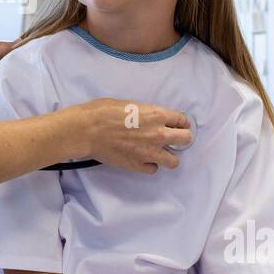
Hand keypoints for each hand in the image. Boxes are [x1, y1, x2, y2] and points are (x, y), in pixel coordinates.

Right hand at [71, 99, 191, 172]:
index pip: (182, 120)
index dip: (178, 122)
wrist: (87, 130)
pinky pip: (154, 169)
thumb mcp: (131, 104)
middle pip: (186, 140)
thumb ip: (147, 113)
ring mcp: (149, 152)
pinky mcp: (138, 165)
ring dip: (168, 155)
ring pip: (174, 161)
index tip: (174, 124)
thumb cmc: (104, 111)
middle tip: (172, 137)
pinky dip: (150, 164)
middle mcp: (158, 134)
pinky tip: (142, 158)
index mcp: (158, 115)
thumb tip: (151, 118)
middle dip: (181, 138)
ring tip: (158, 151)